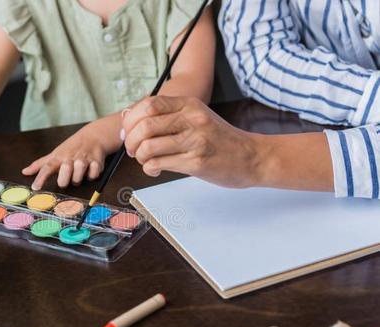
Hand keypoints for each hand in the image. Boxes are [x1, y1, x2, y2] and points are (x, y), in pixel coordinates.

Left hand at [22, 125, 112, 189]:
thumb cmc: (72, 148)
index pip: (47, 168)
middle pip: (64, 176)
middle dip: (64, 181)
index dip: (40, 178)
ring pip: (78, 178)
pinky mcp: (96, 162)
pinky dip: (91, 176)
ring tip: (79, 172)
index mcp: (58, 157)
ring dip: (78, 179)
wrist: (93, 136)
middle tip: (67, 177)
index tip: (35, 188)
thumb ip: (40, 165)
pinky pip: (92, 176)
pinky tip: (90, 170)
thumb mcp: (55, 154)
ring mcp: (83, 160)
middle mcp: (70, 159)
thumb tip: (24, 172)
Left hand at [123, 96, 262, 187]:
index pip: (148, 104)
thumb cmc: (217, 139)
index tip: (128, 133)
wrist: (251, 157)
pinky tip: (156, 169)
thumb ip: (166, 117)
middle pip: (144, 126)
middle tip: (134, 150)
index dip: (131, 120)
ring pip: (148, 146)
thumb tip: (128, 122)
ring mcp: (195, 141)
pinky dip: (149, 168)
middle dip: (132, 142)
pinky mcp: (197, 163)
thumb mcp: (194, 117)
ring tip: (146, 160)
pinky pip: (159, 164)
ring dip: (140, 157)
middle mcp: (192, 119)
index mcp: (189, 104)